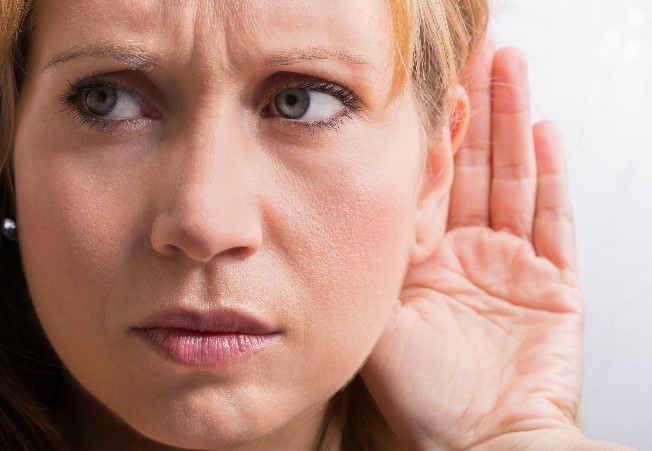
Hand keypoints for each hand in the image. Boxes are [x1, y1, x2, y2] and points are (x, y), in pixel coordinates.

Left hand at [362, 38, 586, 449]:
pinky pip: (553, 220)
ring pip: (511, 180)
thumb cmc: (424, 397)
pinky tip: (541, 133)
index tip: (426, 89)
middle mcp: (463, 257)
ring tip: (508, 70)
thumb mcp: (382, 311)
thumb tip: (364, 190)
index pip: (425, 183)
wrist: (480, 444)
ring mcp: (509, 267)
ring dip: (509, 124)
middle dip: (472, 112)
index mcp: (419, 264)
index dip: (427, 135)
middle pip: (470, 169)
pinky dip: (549, 176)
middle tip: (473, 56)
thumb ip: (380, 253)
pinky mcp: (552, 283)